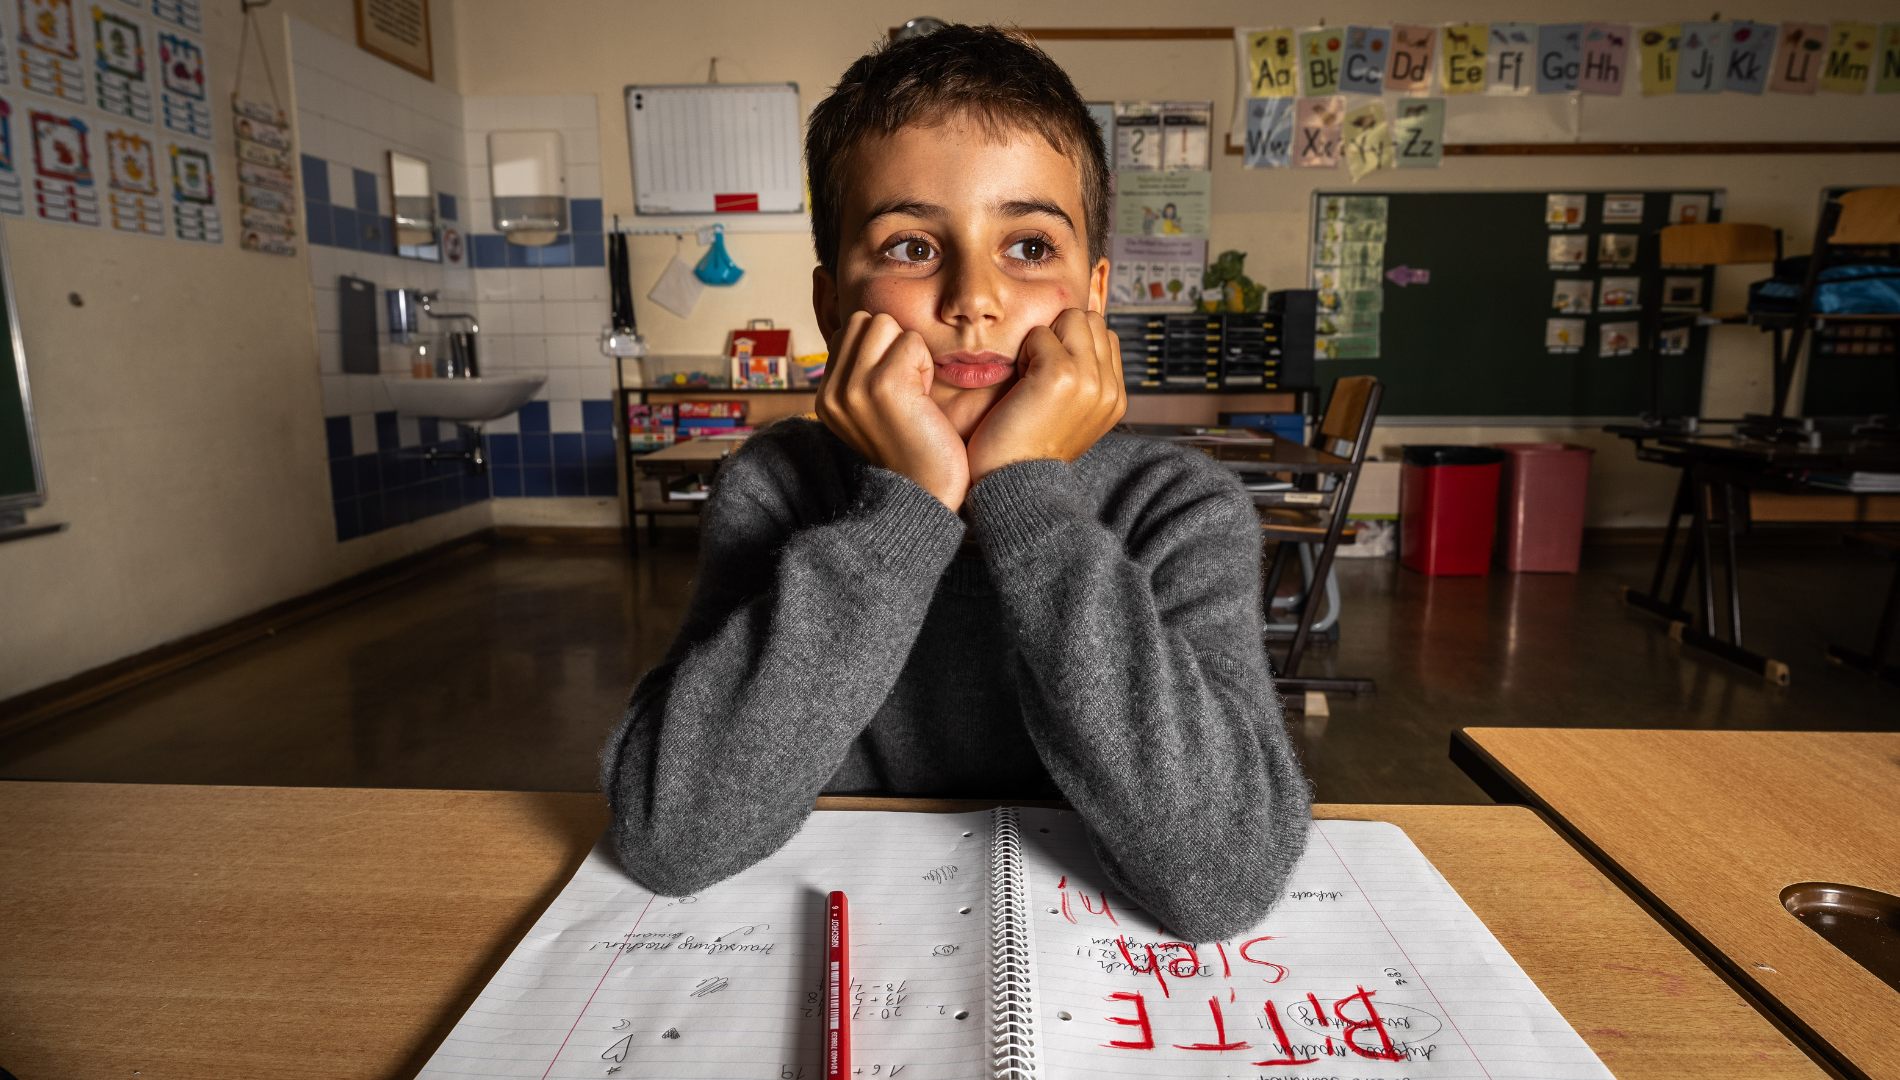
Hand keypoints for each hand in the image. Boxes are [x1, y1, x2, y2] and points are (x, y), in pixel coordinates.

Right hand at [816, 311, 970, 510]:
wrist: (927, 496)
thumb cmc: (913, 451)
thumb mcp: (871, 412)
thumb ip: (861, 374)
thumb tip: (874, 328)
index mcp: (826, 398)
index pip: (848, 332)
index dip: (879, 349)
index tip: (893, 389)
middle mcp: (832, 392)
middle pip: (863, 320)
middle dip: (892, 342)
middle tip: (906, 386)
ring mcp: (854, 388)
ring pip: (884, 323)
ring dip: (909, 351)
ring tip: (913, 391)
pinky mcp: (883, 386)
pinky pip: (910, 341)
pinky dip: (925, 364)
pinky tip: (923, 400)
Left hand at [965, 309, 1125, 483]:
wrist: (1011, 482)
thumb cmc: (1026, 449)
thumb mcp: (1071, 417)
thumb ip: (1084, 381)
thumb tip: (1074, 338)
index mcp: (1115, 399)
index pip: (1106, 337)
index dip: (1074, 345)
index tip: (1052, 378)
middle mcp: (1109, 388)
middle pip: (1091, 320)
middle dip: (1062, 336)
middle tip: (1039, 374)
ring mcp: (1089, 379)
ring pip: (1071, 318)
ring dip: (1044, 340)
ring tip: (1032, 377)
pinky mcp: (1061, 374)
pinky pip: (1040, 333)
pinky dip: (1024, 352)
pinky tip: (1021, 384)